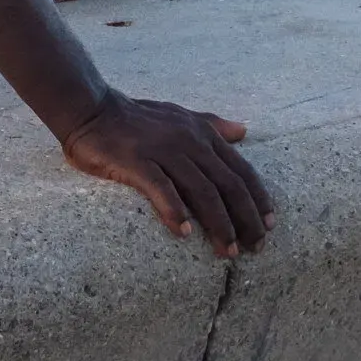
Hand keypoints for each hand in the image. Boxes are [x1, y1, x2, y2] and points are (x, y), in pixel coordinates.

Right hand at [61, 94, 273, 257]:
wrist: (91, 109)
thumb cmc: (136, 118)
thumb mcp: (180, 116)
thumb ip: (212, 125)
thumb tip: (243, 131)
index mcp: (201, 133)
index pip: (240, 169)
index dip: (258, 198)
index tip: (269, 225)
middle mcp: (188, 141)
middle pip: (227, 184)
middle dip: (245, 219)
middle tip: (254, 247)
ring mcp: (163, 150)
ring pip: (202, 190)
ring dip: (218, 223)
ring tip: (226, 250)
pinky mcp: (136, 161)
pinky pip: (162, 188)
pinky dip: (176, 211)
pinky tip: (185, 233)